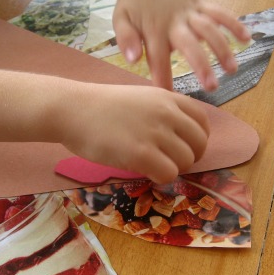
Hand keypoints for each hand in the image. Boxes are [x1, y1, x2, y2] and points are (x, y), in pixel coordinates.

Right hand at [59, 83, 209, 183]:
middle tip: (168, 161)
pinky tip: (144, 171)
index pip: (202, 121)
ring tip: (151, 165)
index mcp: (166, 97)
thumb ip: (160, 112)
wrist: (71, 109)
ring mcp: (154, 133)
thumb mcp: (138, 99)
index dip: (197, 138)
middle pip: (199, 144)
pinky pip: (168, 173)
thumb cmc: (98, 106)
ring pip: (186, 161)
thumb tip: (177, 137)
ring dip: (172, 168)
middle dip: (188, 157)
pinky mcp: (140, 153)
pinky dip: (160, 177)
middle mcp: (166, 112)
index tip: (183, 146)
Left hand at [112, 0, 250, 90]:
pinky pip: (219, 12)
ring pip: (210, 29)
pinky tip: (246, 38)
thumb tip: (133, 60)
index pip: (158, 58)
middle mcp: (174, 21)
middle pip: (190, 45)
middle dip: (201, 65)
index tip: (169, 95)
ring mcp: (189, 11)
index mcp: (153, 29)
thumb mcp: (120, 20)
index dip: (163, 77)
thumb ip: (126, 40)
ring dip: (223, 48)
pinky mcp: (199, 3)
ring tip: (232, 69)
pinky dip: (233, 23)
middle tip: (212, 87)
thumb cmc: (130, 2)